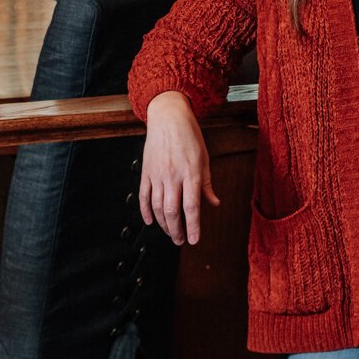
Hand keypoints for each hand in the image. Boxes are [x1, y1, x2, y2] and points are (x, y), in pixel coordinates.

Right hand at [139, 91, 219, 244]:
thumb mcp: (204, 158)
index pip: (192, 207)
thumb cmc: (189, 136)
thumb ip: (207, 184)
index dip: (193, 226)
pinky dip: (146, 211)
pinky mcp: (146, 172)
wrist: (168, 117)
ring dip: (163, 224)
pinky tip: (150, 221)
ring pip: (158, 207)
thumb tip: (214, 203)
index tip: (195, 240)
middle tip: (181, 240)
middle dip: (177, 231)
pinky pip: (144, 197)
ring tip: (170, 233)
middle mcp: (173, 176)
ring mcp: (157, 175)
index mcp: (191, 173)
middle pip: (173, 211)